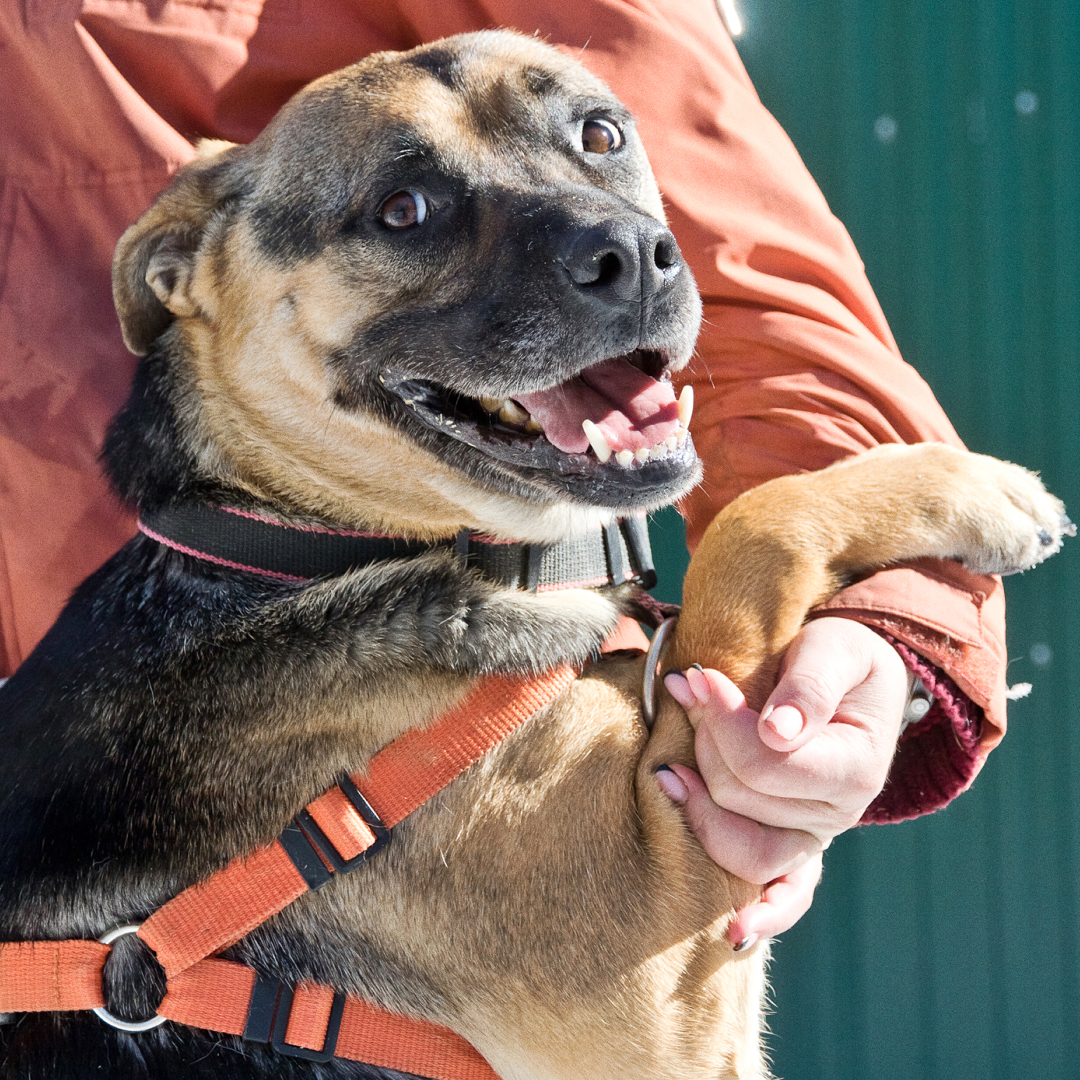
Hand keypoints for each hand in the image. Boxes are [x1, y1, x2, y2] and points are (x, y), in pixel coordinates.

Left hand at [657, 617, 910, 937]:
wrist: (857, 682)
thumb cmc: (841, 659)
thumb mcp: (835, 649)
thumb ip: (808, 685)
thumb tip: (776, 730)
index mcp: (855, 768)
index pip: (766, 761)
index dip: (722, 720)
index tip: (694, 677)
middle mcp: (838, 815)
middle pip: (739, 796)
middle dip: (704, 742)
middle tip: (687, 690)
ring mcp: (814, 839)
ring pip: (737, 841)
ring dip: (696, 800)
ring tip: (668, 765)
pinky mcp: (794, 849)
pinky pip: (784, 898)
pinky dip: (762, 917)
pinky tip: (735, 933)